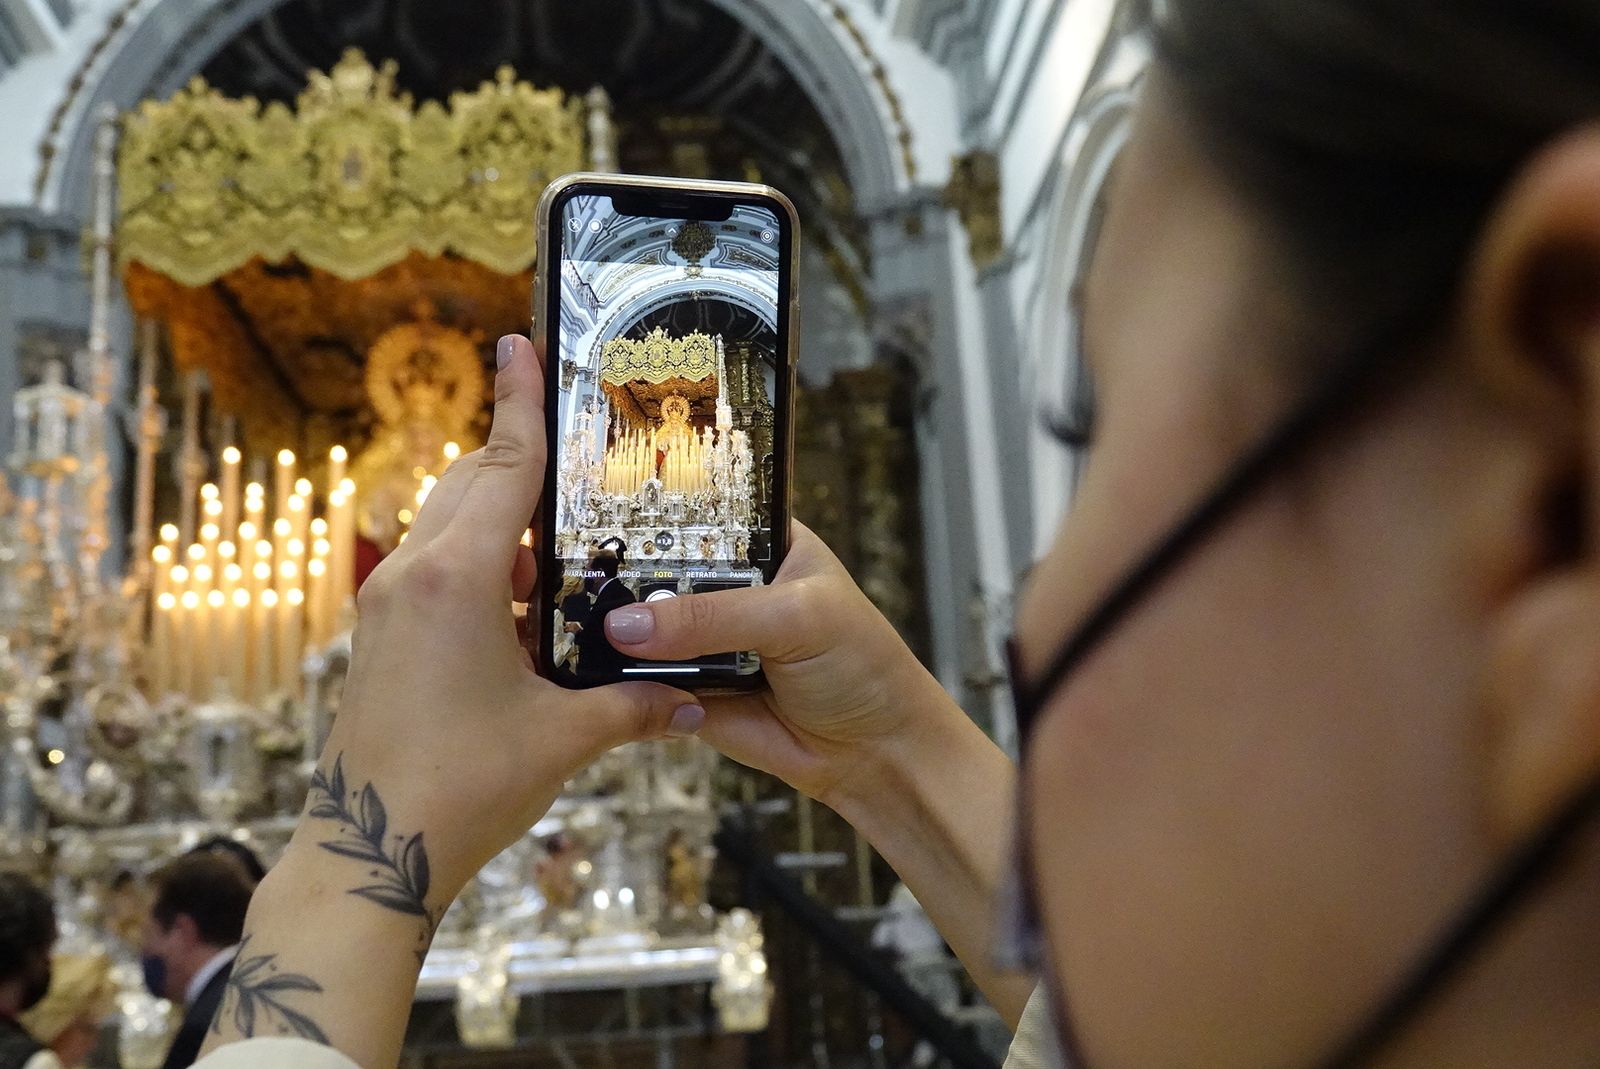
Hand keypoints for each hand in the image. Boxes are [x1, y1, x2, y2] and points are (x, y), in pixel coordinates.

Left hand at [309, 334, 704, 898]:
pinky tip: (529, 607)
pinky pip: (437, 571)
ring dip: (505, 523)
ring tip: (566, 547)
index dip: (520, 403)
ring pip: (451, 527)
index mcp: (457, 580)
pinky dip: (483, 566)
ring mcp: (389, 606)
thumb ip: (633, 704)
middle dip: (521, 461)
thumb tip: (691, 699)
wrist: (369, 851)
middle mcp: (412, 577)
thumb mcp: (563, 737)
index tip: (521, 342)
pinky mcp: (383, 637)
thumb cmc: (461, 788)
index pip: (502, 467)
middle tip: (576, 446)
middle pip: (471, 484)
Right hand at [602, 524, 956, 807]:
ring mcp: (703, 640)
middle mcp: (726, 587)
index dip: (651, 515)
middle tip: (574, 581)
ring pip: (643, 629)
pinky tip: (600, 673)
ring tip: (579, 628)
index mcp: (760, 545)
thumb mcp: (797, 619)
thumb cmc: (862, 666)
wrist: (876, 752)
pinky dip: (625, 683)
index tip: (594, 513)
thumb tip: (631, 624)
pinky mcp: (688, 689)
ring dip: (618, 635)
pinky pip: (643, 683)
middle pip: (656, 571)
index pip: (696, 515)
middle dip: (622, 580)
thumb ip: (716, 616)